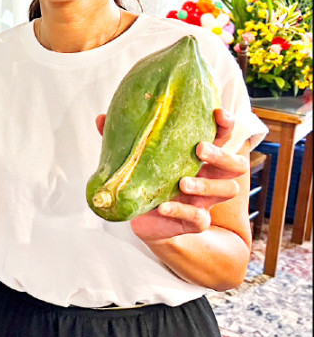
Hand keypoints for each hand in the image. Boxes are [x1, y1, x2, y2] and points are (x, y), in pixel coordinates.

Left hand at [94, 108, 248, 241]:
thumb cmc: (146, 181)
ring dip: (206, 185)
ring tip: (182, 182)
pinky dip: (182, 211)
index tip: (219, 114)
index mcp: (198, 156)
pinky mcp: (195, 222)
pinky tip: (164, 207)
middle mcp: (209, 176)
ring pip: (227, 190)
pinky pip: (200, 218)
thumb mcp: (136, 159)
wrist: (143, 220)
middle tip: (199, 148)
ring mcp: (205, 200)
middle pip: (236, 165)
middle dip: (222, 155)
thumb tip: (101, 117)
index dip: (226, 125)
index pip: (222, 136)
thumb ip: (123, 140)